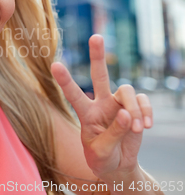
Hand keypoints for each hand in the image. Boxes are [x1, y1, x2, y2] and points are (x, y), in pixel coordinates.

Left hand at [51, 34, 152, 180]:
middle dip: (97, 55)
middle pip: (99, 74)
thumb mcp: (102, 152)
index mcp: (86, 113)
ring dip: (135, 109)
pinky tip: (147, 127)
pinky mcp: (135, 108)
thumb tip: (127, 113)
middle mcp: (100, 103)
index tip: (54, 64)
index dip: (65, 80)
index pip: (73, 94)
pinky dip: (147, 112)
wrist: (118, 166)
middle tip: (96, 36)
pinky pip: (143, 101)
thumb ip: (113, 133)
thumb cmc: (102, 158)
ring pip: (127, 90)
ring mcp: (118, 104)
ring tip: (138, 128)